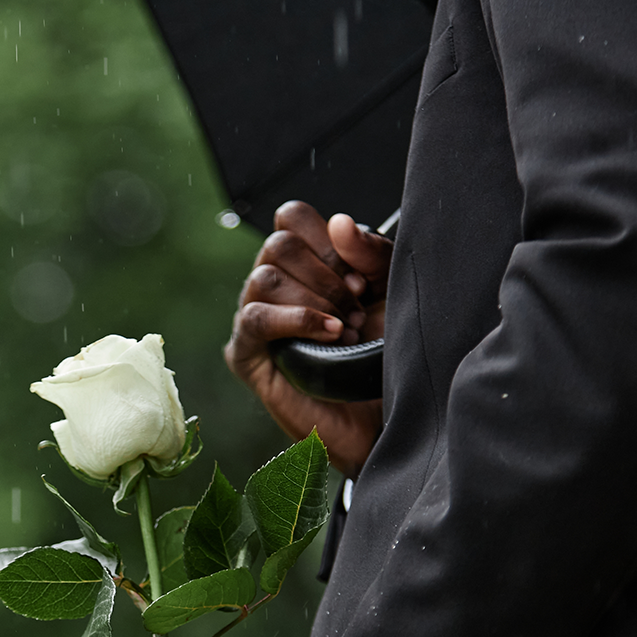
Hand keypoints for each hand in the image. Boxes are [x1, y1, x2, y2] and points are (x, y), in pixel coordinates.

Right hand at [223, 202, 393, 475]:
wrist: (380, 418)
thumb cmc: (383, 356)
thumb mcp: (390, 292)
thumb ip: (372, 253)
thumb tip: (339, 223)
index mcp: (303, 265)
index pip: (292, 219)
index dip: (325, 239)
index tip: (358, 277)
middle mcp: (274, 287)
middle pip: (278, 244)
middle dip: (325, 275)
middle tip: (355, 310)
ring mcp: (256, 319)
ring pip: (265, 277)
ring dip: (314, 301)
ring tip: (345, 331)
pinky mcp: (246, 354)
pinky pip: (255, 317)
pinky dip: (295, 319)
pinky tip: (328, 334)